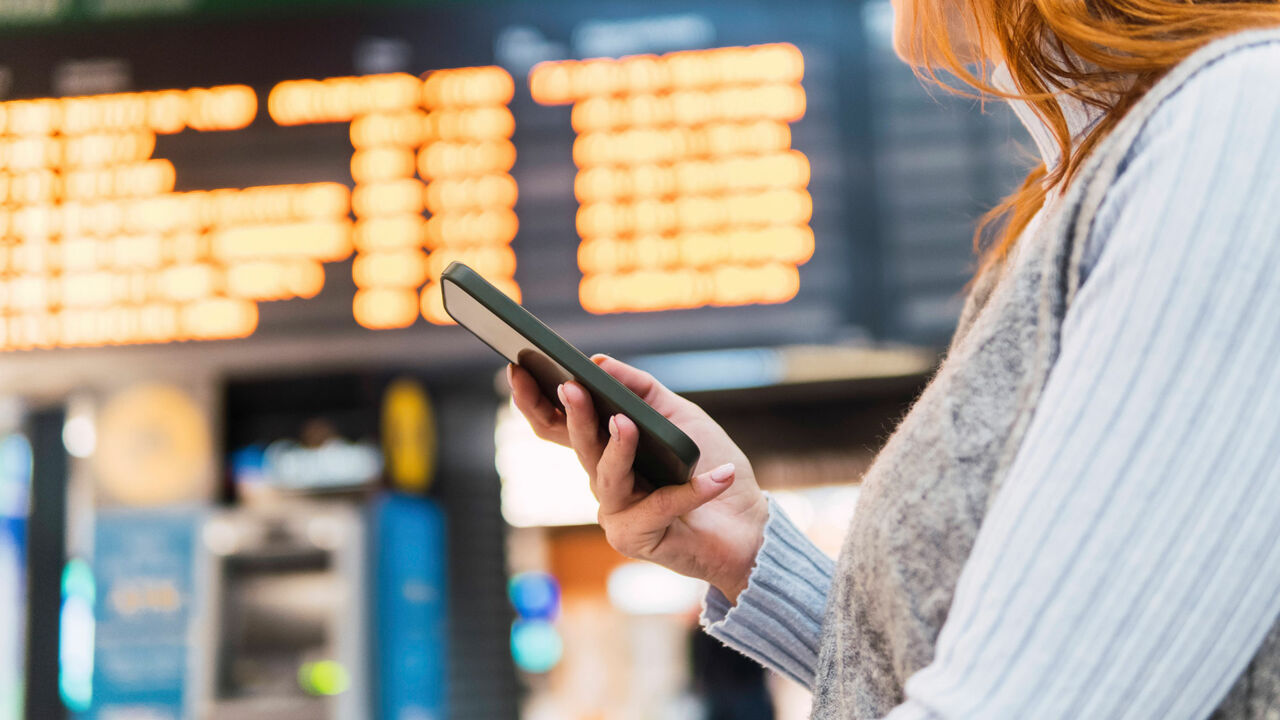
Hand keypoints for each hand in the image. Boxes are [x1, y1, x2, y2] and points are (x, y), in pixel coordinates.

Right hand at [508, 355, 767, 601]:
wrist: (747, 524)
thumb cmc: (710, 465)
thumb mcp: (679, 417)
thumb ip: (641, 390)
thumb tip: (599, 362)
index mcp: (605, 450)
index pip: (558, 425)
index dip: (534, 400)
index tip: (518, 367)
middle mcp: (603, 481)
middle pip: (580, 446)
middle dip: (575, 415)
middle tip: (571, 387)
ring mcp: (615, 512)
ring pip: (607, 475)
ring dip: (619, 447)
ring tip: (628, 423)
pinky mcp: (634, 538)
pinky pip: (659, 506)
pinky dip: (692, 490)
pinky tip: (719, 476)